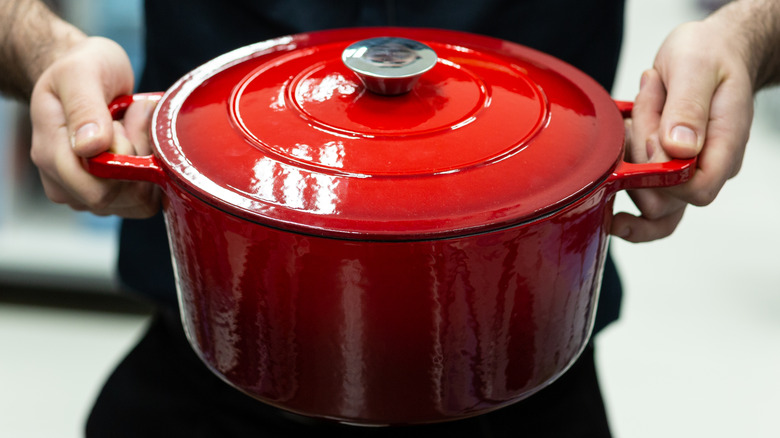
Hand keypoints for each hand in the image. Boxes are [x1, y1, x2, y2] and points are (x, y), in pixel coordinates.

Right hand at [29, 36, 160, 217]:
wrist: (86, 75)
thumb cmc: (82, 68)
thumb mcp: (80, 73)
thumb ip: (84, 107)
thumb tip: (90, 147)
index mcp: (50, 155)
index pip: (96, 189)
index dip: (123, 161)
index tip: (122, 121)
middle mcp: (65, 182)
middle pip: (119, 196)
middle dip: (137, 156)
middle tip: (133, 115)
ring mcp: (87, 193)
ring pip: (136, 200)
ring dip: (147, 161)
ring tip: (134, 123)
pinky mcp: (112, 196)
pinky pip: (144, 199)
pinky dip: (152, 172)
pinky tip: (142, 142)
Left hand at [612, 17, 753, 242]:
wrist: (710, 50)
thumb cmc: (708, 55)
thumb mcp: (694, 68)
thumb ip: (687, 108)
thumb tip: (679, 148)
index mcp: (725, 144)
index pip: (696, 190)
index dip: (662, 174)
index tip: (650, 137)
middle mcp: (708, 166)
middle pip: (664, 199)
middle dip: (639, 158)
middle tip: (643, 110)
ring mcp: (687, 172)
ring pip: (648, 198)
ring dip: (630, 157)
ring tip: (639, 113)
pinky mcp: (666, 170)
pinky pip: (643, 195)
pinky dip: (622, 175)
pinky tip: (617, 156)